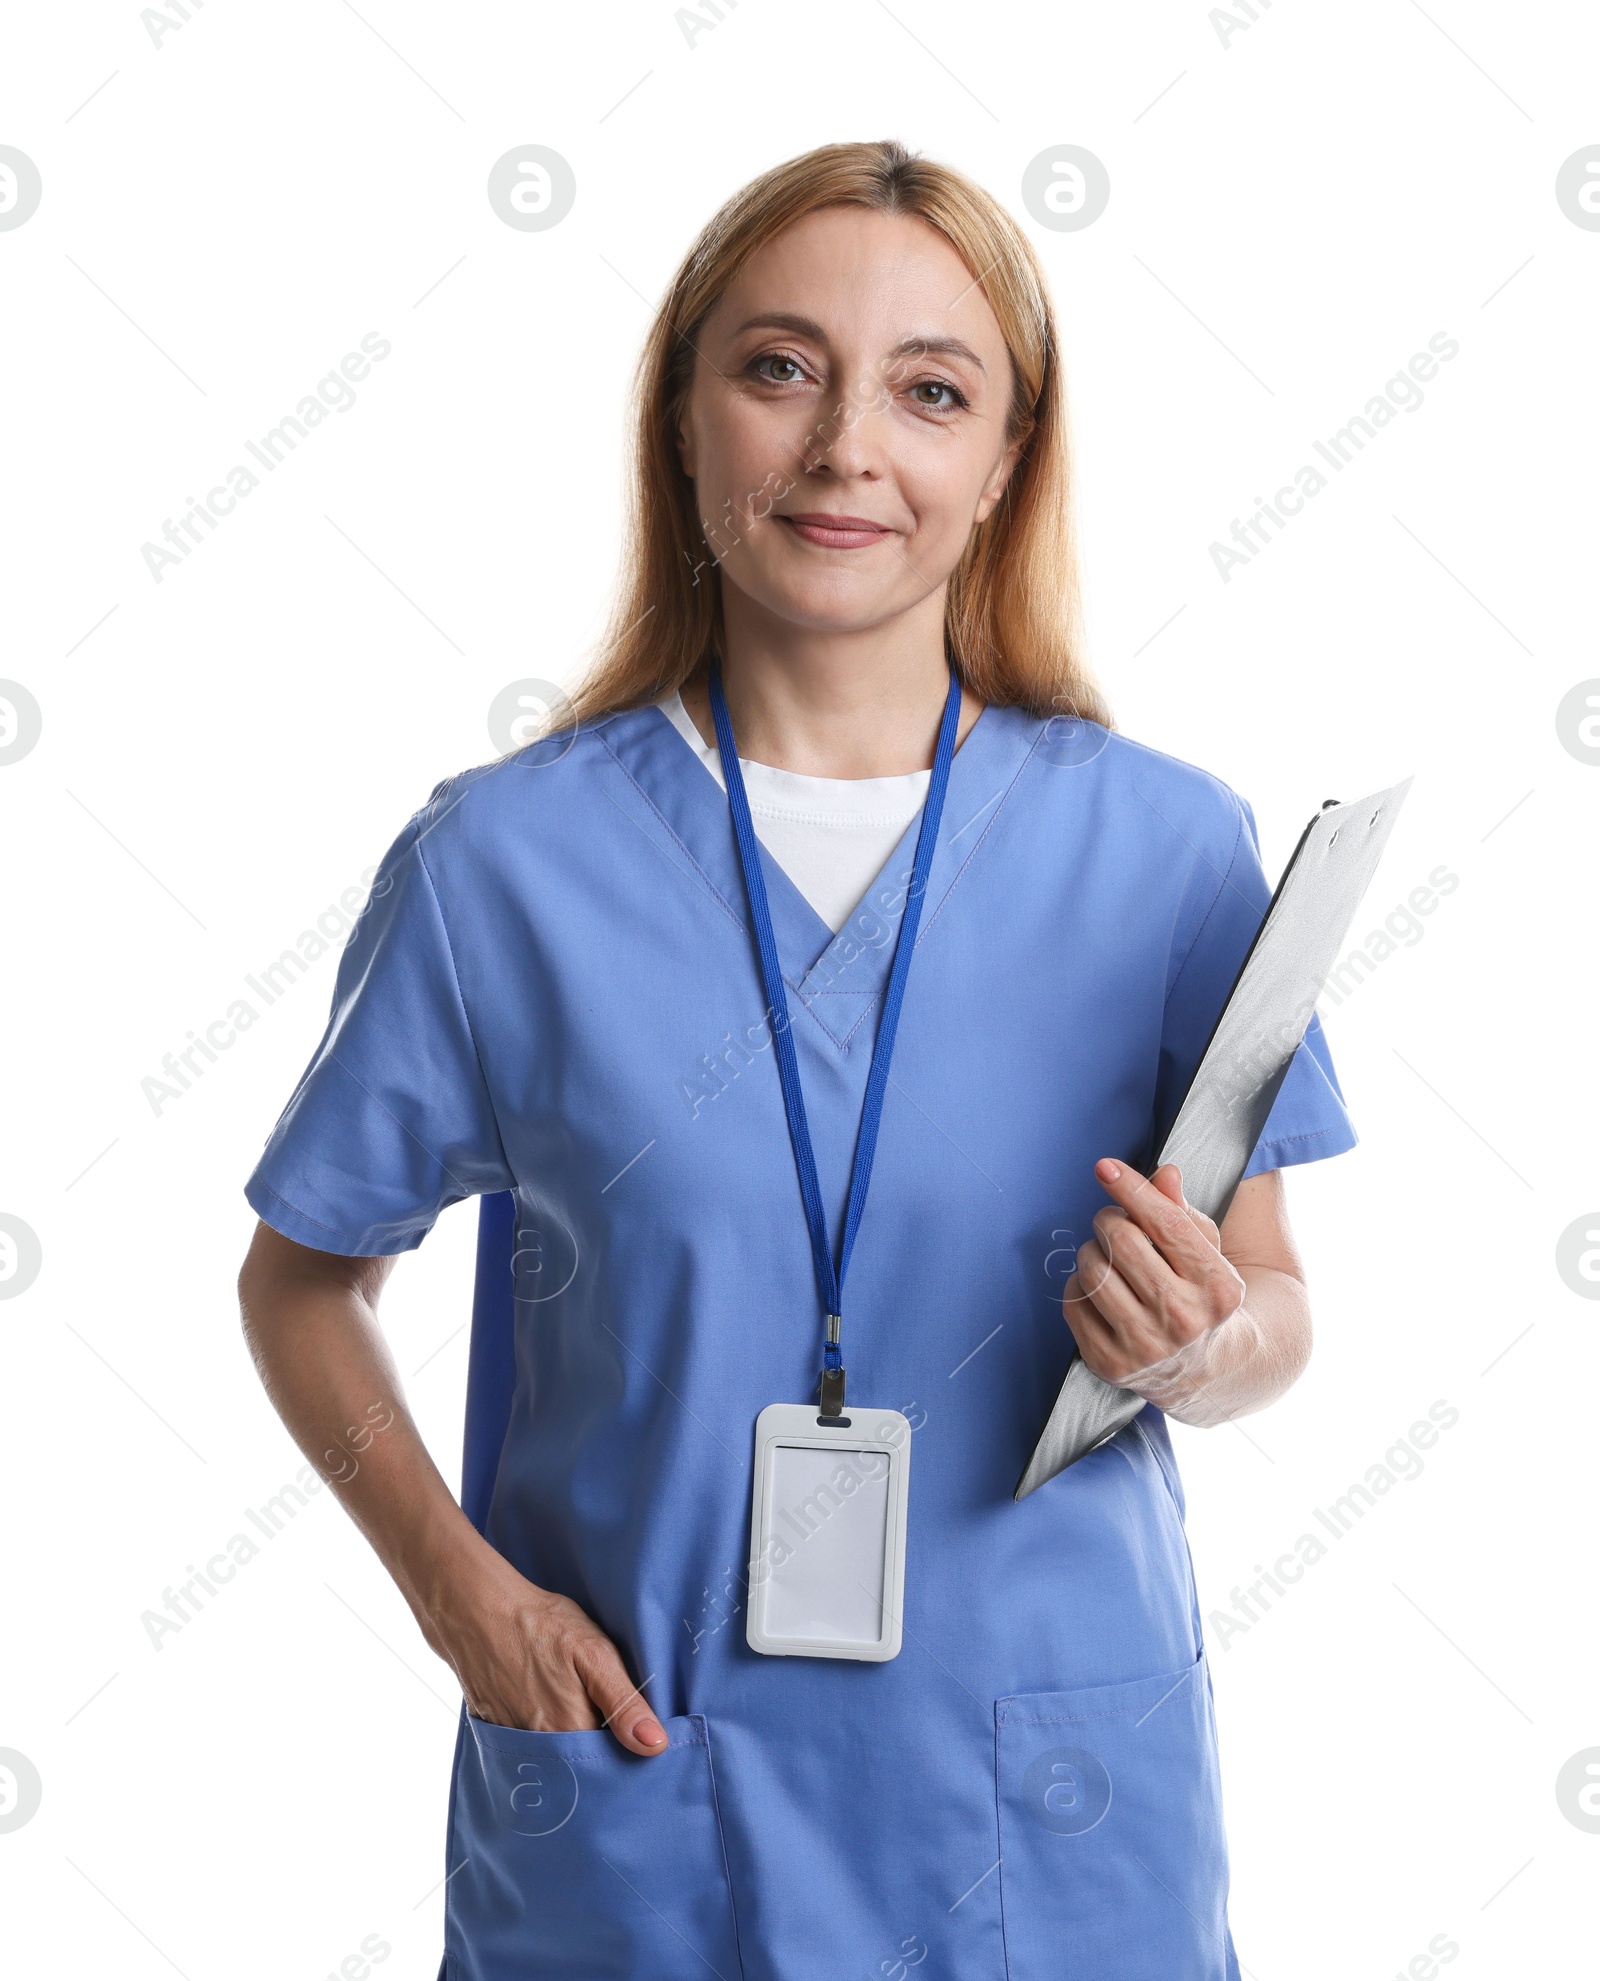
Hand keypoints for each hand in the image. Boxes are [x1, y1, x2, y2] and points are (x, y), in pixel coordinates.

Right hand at [417, 1544, 668, 1756]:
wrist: (477, 1611)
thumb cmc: (541, 1626)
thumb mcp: (593, 1654)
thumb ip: (624, 1703)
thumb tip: (655, 1746)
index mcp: (569, 1734)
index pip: (607, 1768)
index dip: (624, 1757)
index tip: (636, 1743)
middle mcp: (539, 1750)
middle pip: (577, 1770)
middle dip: (595, 1758)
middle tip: (606, 1723)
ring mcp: (512, 1742)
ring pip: (551, 1760)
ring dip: (567, 1749)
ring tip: (573, 1711)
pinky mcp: (494, 1731)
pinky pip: (525, 1749)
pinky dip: (539, 1739)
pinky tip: (544, 1707)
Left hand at [1064, 1159, 1246, 1391]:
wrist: (1204, 1368)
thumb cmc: (1200, 1297)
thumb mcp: (1206, 1253)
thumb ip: (1182, 1210)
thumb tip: (1165, 1173)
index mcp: (1217, 1288)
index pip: (1167, 1225)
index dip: (1132, 1190)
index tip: (1106, 1167)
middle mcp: (1183, 1320)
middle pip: (1121, 1241)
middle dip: (1109, 1220)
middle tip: (1113, 1223)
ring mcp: (1145, 1347)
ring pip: (1092, 1270)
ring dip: (1092, 1252)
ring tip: (1108, 1259)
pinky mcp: (1111, 1364)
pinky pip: (1073, 1302)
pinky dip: (1079, 1286)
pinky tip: (1101, 1291)